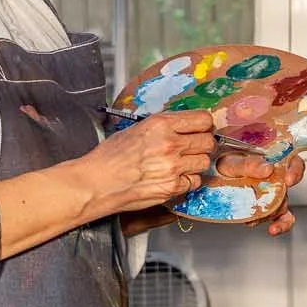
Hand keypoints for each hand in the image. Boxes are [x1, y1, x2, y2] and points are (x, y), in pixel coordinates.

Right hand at [74, 111, 216, 217]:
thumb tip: (185, 126)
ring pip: (204, 162)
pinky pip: (195, 182)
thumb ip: (164, 126)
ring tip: (180, 165)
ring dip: (196, 164)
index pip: (203, 120)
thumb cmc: (110, 157)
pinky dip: (188, 181)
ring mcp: (173, 167)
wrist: (98, 182)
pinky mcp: (172, 187)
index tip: (201, 130)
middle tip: (193, 149)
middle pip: (209, 142)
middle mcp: (170, 144)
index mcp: (160, 124)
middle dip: (203, 145)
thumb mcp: (136, 128)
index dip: (204, 126)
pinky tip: (174, 178)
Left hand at [211, 152, 305, 236]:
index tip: (288, 179)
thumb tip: (268, 168)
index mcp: (271, 159)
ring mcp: (272, 194)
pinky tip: (272, 229)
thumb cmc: (222, 163)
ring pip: (283, 204)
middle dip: (282, 197)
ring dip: (274, 214)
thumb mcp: (232, 161)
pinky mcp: (266, 209)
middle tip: (272, 203)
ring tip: (257, 218)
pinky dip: (279, 225)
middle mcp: (275, 176)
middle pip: (288, 188)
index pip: (293, 161)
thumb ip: (249, 164)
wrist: (211, 178)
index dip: (295, 170)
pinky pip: (279, 218)